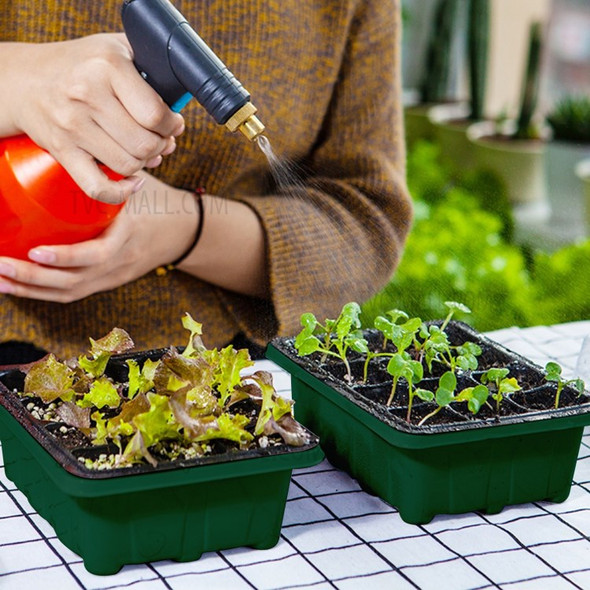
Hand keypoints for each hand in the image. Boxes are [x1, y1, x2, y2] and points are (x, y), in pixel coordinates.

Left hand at [0, 173, 199, 301]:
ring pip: (68, 293)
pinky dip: (42, 292)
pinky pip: (72, 293)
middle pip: (74, 283)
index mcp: (128, 239)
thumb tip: (67, 148)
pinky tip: (15, 286)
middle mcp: (119, 264)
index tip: (35, 251)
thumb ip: (109, 175)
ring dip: (30, 290)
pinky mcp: (106, 282)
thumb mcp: (139, 188)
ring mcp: (113, 277)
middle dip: (33, 279)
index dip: (65, 258)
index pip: (97, 256)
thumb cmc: (159, 205)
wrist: (183, 233)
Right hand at [4, 34, 184, 202]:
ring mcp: (72, 125)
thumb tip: (180, 99)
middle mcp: (86, 94)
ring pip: (129, 165)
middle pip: (145, 144)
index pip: (154, 114)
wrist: (27, 80)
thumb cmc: (81, 65)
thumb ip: (150, 67)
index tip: (173, 124)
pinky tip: (134, 182)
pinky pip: (98, 187)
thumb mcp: (117, 48)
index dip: (172, 125)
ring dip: (146, 164)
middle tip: (162, 140)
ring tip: (148, 152)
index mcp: (107, 66)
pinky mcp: (63, 151)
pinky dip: (122, 192)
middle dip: (162, 145)